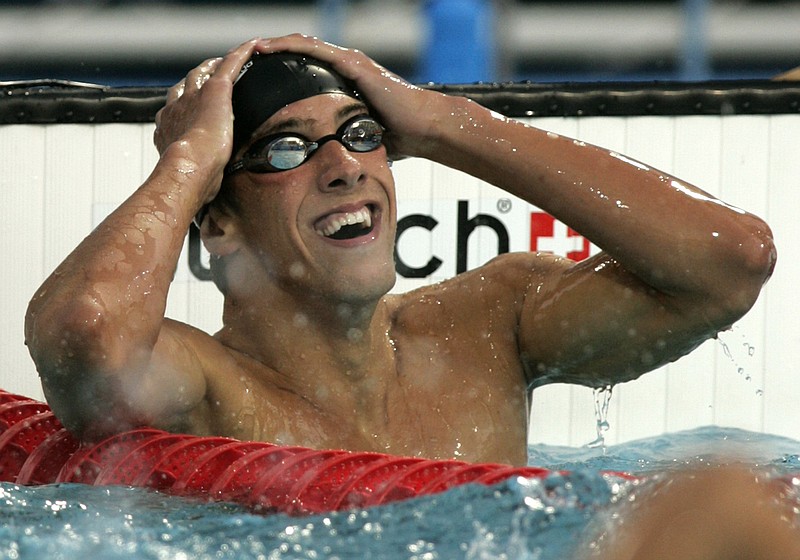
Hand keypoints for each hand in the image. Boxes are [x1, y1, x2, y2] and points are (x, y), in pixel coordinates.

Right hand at [153, 39, 260, 201]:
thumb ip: (197, 182)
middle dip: (197, 78)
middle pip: (187, 84)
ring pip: (205, 71)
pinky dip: (242, 54)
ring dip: (216, 64)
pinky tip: (253, 47)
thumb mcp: (188, 181)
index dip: (183, 103)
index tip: (190, 105)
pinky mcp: (217, 91)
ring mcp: (194, 97)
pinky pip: (230, 65)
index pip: (175, 108)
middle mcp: (177, 107)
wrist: (186, 170)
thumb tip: (205, 206)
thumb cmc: (188, 182)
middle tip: (209, 75)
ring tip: (227, 59)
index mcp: (169, 128)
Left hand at [259, 34, 446, 159]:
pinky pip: (314, 50)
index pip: (305, 70)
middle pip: (300, 53)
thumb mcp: (361, 137)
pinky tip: (268, 47)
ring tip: (249, 48)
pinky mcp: (352, 64)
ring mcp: (349, 62)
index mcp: (344, 82)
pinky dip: (289, 47)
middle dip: (273, 55)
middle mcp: (345, 66)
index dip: (280, 70)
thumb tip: (328, 164)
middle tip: (244, 60)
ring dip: (275, 45)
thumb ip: (344, 140)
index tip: (255, 78)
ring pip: (303, 45)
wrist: (422, 127)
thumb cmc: (398, 135)